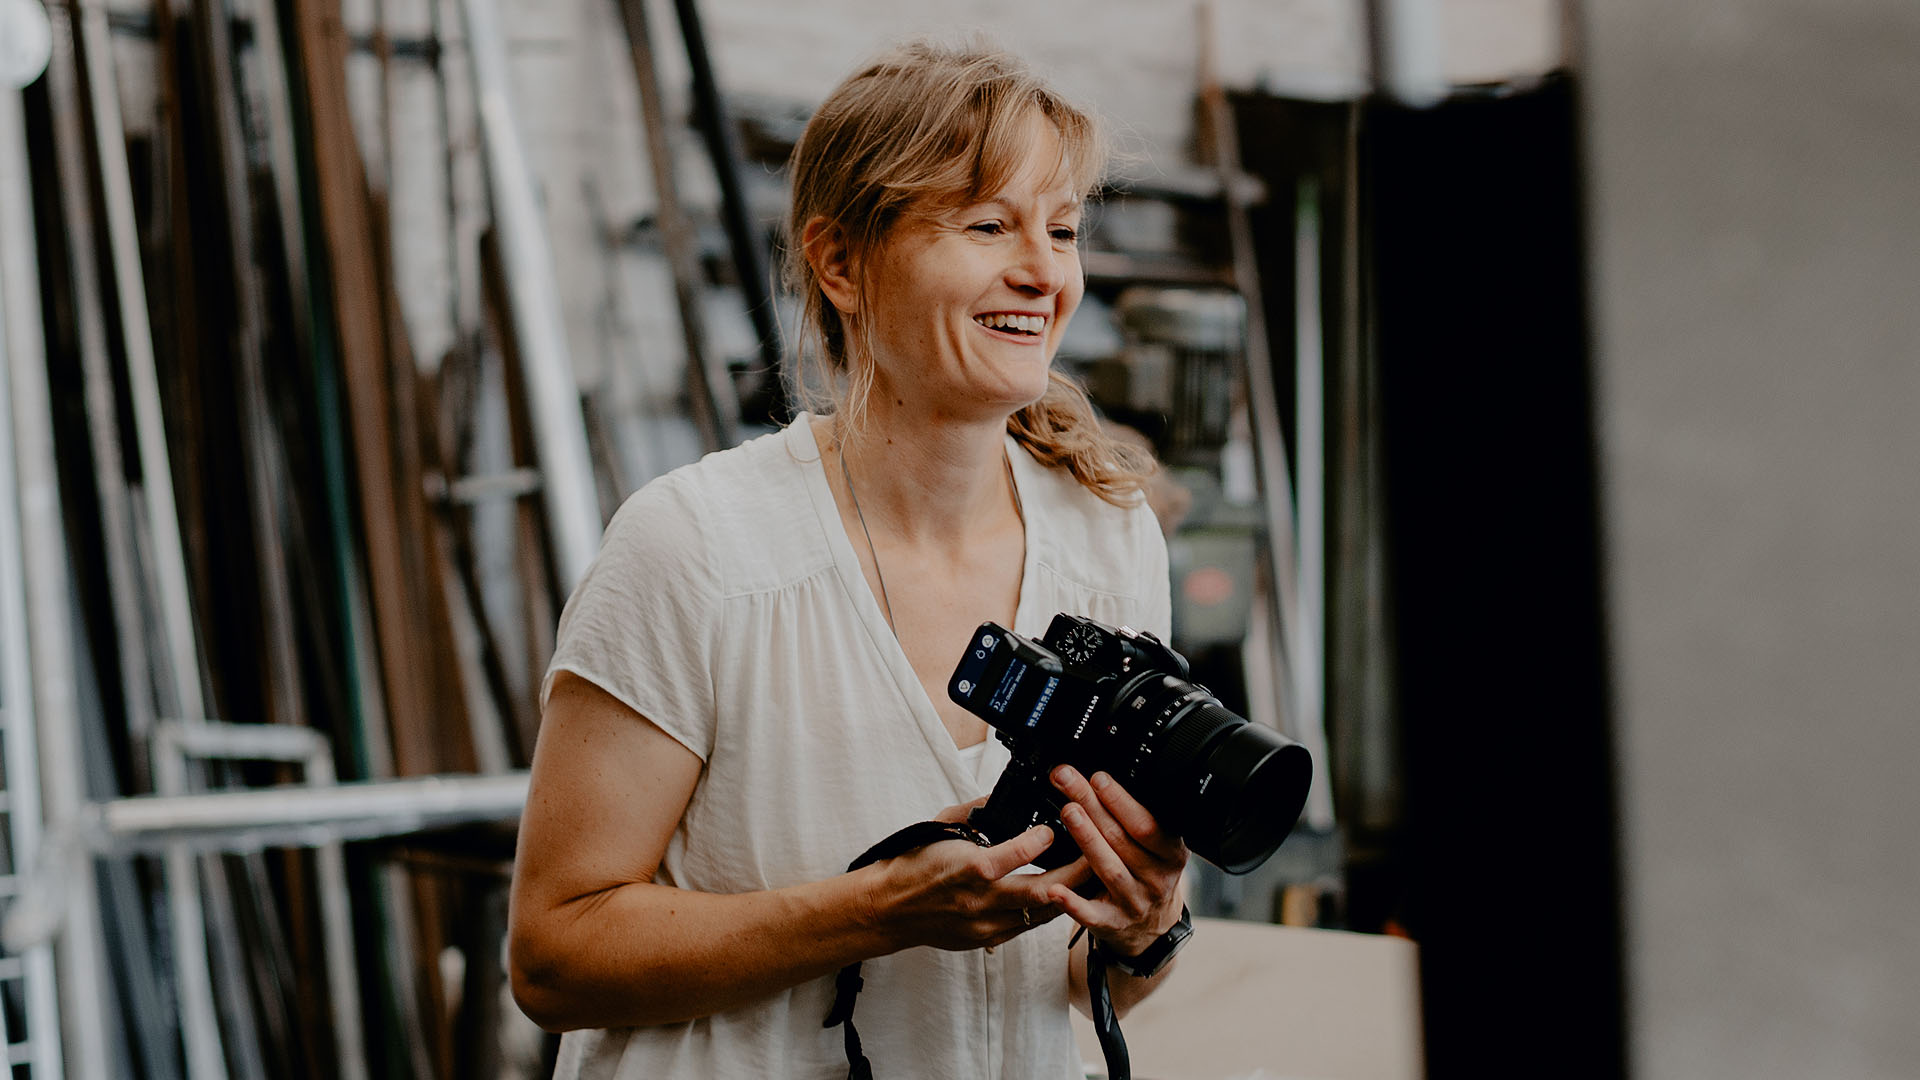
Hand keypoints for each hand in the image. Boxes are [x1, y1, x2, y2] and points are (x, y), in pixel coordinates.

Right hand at [869, 812, 1091, 951]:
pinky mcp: (986, 940)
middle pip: (1042, 892)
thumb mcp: (941, 826)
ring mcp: (985, 925)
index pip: (1017, 854)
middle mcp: (980, 900)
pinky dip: (1047, 910)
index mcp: (967, 868)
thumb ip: (976, 812)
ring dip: (1070, 895)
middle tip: (1098, 855)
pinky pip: (1028, 926)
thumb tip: (1002, 795)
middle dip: (1077, 874)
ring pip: (1042, 914)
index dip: (1042, 840)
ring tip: (1091, 877)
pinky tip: (1062, 897)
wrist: (886, 909)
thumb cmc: (911, 865)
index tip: (1054, 827)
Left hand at [1045, 765, 1188, 957]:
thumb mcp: (1159, 848)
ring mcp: (1134, 903)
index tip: (1097, 778)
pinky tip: (1055, 888)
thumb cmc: (1148, 874)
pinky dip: (1072, 902)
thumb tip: (1103, 781)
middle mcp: (1156, 879)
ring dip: (1087, 839)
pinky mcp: (1112, 924)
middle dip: (1093, 806)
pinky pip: (1091, 914)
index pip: (1146, 825)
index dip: (1121, 801)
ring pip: (1109, 869)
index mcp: (1170, 855)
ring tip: (1067, 812)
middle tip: (1068, 781)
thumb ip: (1138, 821)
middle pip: (1122, 840)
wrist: (1151, 927)